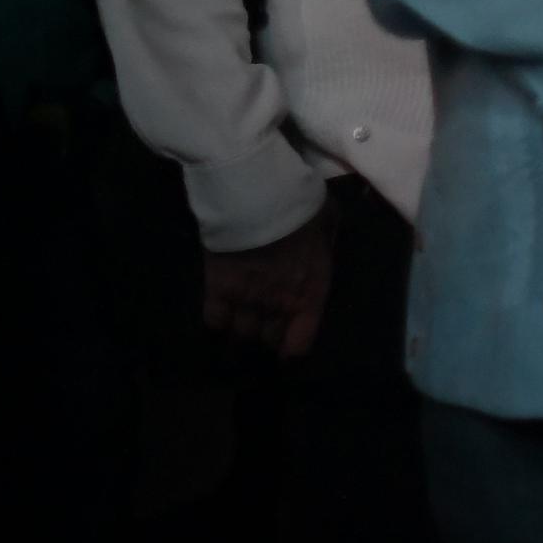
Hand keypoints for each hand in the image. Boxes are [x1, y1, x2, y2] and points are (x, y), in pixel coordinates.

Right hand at [198, 208, 336, 358]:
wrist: (257, 195)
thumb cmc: (300, 206)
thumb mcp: (329, 221)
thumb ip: (327, 242)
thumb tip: (324, 248)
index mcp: (310, 292)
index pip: (300, 344)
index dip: (293, 347)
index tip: (289, 345)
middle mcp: (278, 304)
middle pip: (269, 339)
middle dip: (269, 333)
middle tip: (267, 322)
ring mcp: (246, 300)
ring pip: (242, 333)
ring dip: (244, 328)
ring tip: (245, 316)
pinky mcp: (217, 290)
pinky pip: (214, 320)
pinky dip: (217, 319)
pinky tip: (222, 310)